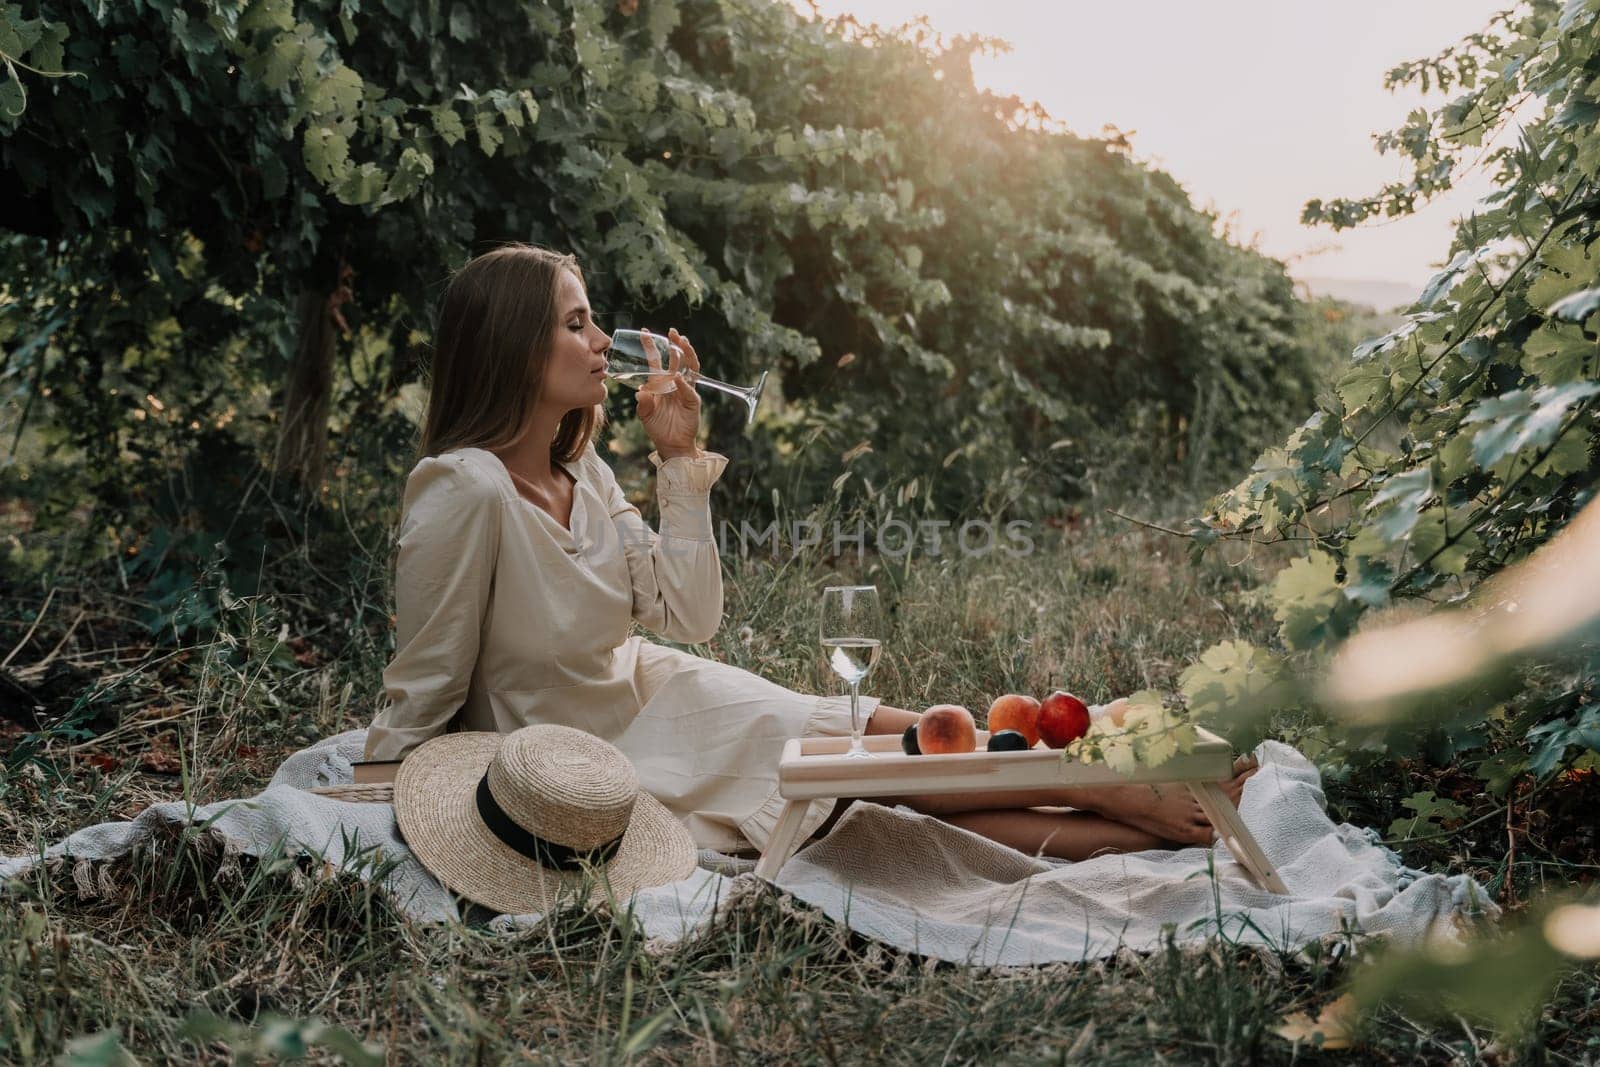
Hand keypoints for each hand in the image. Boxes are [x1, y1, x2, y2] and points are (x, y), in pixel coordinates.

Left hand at [636, 327, 701, 456]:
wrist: (671, 444)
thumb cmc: (657, 427)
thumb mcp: (645, 414)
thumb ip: (643, 403)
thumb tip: (640, 391)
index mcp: (660, 383)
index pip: (656, 360)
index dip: (651, 346)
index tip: (644, 332)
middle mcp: (674, 383)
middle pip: (676, 359)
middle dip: (675, 344)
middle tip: (672, 332)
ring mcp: (685, 390)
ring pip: (689, 367)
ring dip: (686, 354)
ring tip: (682, 342)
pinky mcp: (693, 401)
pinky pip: (689, 390)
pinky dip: (684, 384)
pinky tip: (678, 378)